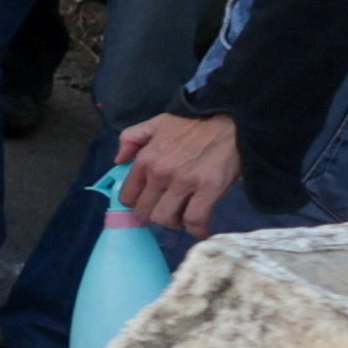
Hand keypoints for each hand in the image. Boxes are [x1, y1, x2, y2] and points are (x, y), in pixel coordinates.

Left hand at [115, 109, 244, 237]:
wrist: (229, 118)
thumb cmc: (193, 122)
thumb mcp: (155, 123)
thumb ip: (130, 138)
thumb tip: (118, 161)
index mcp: (145, 159)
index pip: (127, 197)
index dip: (136, 204)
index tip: (147, 203)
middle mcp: (160, 173)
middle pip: (145, 212)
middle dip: (153, 216)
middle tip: (166, 211)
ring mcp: (184, 182)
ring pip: (166, 219)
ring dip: (173, 222)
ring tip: (182, 215)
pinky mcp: (208, 189)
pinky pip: (195, 219)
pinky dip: (196, 229)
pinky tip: (199, 227)